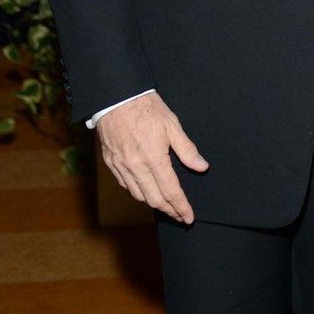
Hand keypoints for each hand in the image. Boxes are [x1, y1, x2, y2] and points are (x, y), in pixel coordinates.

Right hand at [96, 93, 207, 223]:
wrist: (116, 97)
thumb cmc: (146, 107)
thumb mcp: (172, 124)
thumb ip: (187, 149)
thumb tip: (201, 166)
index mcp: (153, 158)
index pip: (170, 191)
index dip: (181, 206)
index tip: (189, 216)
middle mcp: (135, 167)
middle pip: (154, 199)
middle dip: (169, 210)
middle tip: (179, 215)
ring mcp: (121, 166)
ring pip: (138, 195)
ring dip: (153, 203)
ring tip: (165, 206)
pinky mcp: (111, 163)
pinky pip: (125, 185)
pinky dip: (137, 192)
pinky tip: (145, 191)